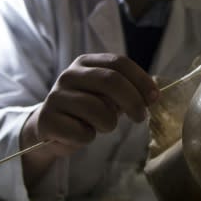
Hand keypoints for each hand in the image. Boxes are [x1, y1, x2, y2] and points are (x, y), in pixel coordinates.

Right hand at [20, 53, 158, 187]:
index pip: (119, 62)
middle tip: (140, 117)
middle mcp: (69, 75)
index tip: (154, 98)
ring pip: (98, 109)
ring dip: (108, 124)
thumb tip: (153, 96)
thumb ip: (127, 90)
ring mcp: (55, 96)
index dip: (141, 79)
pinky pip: (81, 133)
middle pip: (111, 81)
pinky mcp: (46, 120)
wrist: (51, 127)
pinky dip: (87, 138)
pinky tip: (80, 135)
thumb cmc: (87, 108)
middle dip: (133, 101)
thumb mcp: (106, 94)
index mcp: (86, 62)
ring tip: (101, 126)